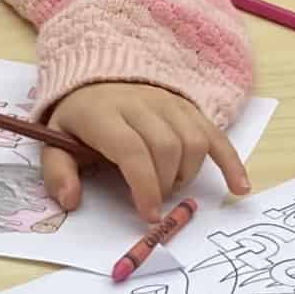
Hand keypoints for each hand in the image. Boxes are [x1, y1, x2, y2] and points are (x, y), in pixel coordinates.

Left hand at [43, 82, 249, 223]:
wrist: (94, 78)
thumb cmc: (78, 121)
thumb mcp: (55, 143)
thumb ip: (58, 173)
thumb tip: (70, 201)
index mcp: (104, 112)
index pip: (132, 149)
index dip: (144, 185)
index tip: (147, 215)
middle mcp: (139, 102)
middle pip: (166, 147)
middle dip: (164, 184)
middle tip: (153, 203)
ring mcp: (167, 101)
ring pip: (192, 141)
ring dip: (186, 174)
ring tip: (170, 188)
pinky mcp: (186, 106)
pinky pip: (214, 133)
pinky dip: (230, 161)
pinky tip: (239, 188)